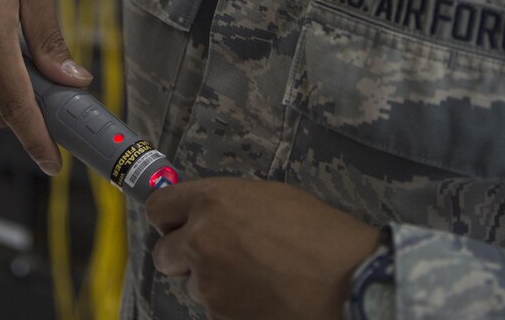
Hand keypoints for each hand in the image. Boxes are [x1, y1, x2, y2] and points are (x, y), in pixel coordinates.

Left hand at [146, 177, 379, 319]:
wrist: (345, 279)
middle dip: (183, 256)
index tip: (178, 225)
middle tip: (214, 256)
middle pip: (163, 253)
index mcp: (211, 200)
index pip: (158, 207)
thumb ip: (225, 205)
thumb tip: (206, 215)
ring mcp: (208, 284)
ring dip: (210, 282)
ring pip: (192, 285)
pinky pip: (213, 309)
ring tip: (251, 278)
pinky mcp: (219, 317)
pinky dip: (229, 305)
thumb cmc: (315, 229)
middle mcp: (200, 239)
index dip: (168, 219)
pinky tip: (260, 296)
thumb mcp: (265, 197)